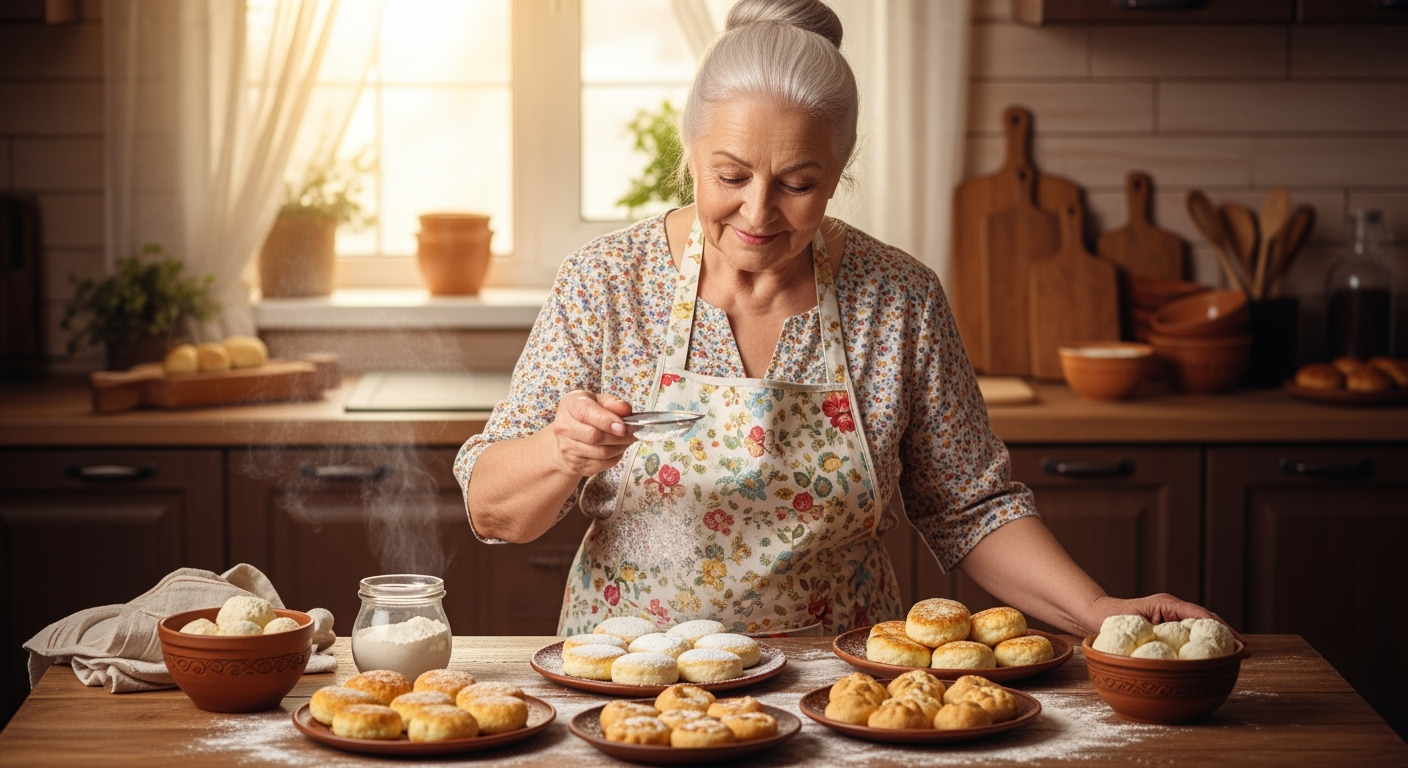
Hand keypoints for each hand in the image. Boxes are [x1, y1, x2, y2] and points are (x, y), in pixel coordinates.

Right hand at [544, 390, 635, 477]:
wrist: (569, 434)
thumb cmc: (588, 413)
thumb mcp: (599, 400)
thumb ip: (613, 403)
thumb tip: (625, 409)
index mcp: (570, 405)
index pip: (586, 414)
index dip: (607, 421)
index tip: (623, 427)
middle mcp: (564, 427)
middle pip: (595, 436)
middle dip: (619, 437)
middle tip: (632, 433)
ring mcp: (567, 448)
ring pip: (601, 453)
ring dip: (619, 448)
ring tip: (626, 440)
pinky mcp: (575, 464)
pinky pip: (601, 465)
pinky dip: (615, 458)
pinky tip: (617, 449)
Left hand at [1092, 594, 1244, 641]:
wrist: (1097, 616)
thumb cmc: (1111, 620)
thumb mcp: (1132, 626)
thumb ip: (1152, 632)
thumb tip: (1174, 647)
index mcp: (1168, 605)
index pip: (1201, 615)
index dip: (1221, 629)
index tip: (1237, 642)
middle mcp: (1173, 608)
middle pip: (1207, 620)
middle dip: (1226, 635)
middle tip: (1245, 651)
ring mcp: (1172, 616)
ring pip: (1201, 627)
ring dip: (1219, 640)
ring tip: (1237, 654)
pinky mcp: (1169, 626)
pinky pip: (1191, 634)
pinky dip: (1205, 644)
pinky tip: (1214, 657)